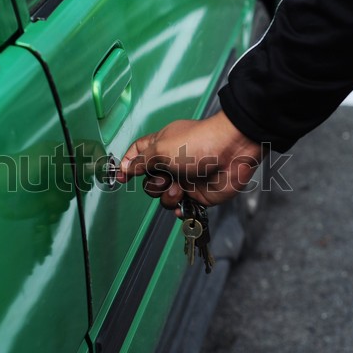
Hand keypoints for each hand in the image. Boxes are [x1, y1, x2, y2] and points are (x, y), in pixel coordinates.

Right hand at [116, 110, 263, 213]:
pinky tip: (183, 204)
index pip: (137, 154)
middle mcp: (171, 163)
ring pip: (163, 197)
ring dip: (168, 196)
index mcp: (160, 146)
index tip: (121, 177)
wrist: (231, 152)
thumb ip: (141, 162)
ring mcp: (184, 179)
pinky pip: (181, 207)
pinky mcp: (197, 194)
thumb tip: (125, 168)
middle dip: (153, 185)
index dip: (127, 164)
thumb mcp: (162, 150)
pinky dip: (179, 209)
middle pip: (148, 181)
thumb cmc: (198, 143)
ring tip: (181, 188)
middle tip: (166, 178)